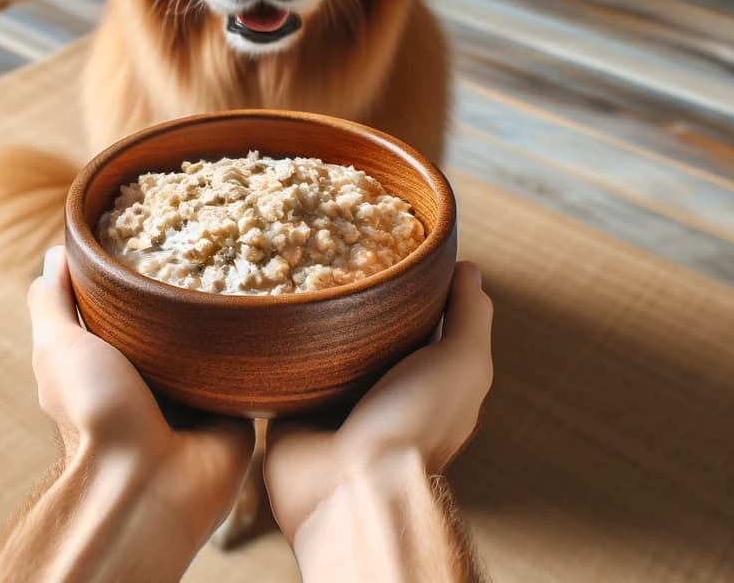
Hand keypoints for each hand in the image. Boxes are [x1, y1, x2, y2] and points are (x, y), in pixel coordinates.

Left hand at [28, 247, 255, 553]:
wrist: (147, 484)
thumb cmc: (93, 414)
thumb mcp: (57, 350)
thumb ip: (53, 304)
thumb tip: (55, 253)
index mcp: (114, 362)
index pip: (130, 305)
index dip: (140, 268)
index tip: (159, 223)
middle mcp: (157, 375)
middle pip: (178, 318)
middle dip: (193, 282)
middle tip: (215, 230)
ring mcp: (199, 391)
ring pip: (219, 337)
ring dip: (231, 307)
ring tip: (251, 249)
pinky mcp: (238, 404)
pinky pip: (256, 364)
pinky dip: (263, 339)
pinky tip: (275, 296)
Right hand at [264, 261, 493, 539]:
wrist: (351, 488)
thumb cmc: (416, 423)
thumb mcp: (463, 363)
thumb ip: (470, 316)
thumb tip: (469, 268)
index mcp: (423, 380)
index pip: (415, 323)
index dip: (404, 287)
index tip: (383, 245)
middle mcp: (379, 390)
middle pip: (363, 332)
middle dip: (348, 298)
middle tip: (327, 251)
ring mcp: (332, 402)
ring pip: (317, 348)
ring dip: (307, 321)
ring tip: (289, 270)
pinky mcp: (291, 409)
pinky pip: (278, 369)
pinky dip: (272, 347)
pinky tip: (263, 313)